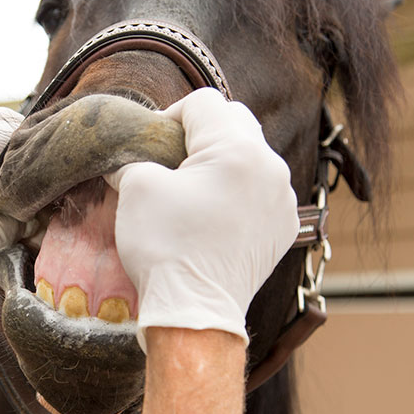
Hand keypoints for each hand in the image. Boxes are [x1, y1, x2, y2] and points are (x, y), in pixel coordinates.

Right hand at [105, 88, 298, 349]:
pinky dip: (240, 188)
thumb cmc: (165, 248)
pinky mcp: (283, 226)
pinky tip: (216, 211)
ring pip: (252, 154)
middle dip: (202, 131)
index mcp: (236, 149)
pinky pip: (262, 188)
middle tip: (174, 157)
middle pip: (235, 120)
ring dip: (224, 158)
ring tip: (196, 185)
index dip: (172, 114)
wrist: (194, 312)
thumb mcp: (136, 188)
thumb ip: (135, 158)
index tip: (154, 140)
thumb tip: (131, 157)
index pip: (204, 102)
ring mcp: (282, 198)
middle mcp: (270, 167)